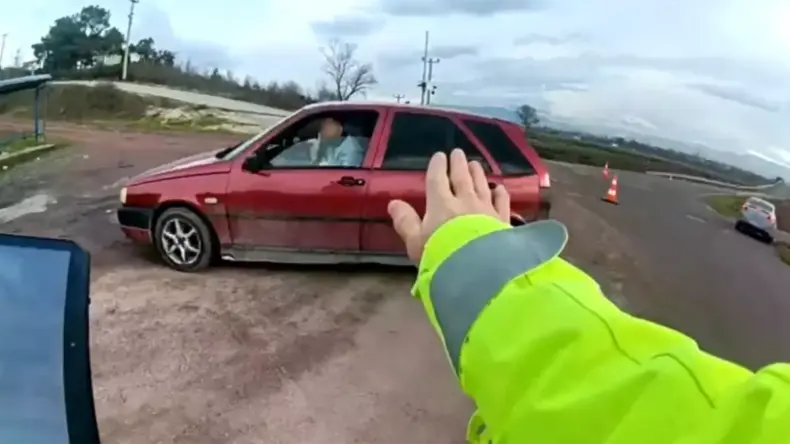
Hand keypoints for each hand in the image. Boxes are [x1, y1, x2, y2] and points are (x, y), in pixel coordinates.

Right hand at [387, 148, 510, 263]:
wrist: (477, 270)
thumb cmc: (441, 256)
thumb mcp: (415, 242)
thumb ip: (405, 222)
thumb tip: (393, 203)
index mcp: (441, 204)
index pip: (437, 179)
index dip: (437, 166)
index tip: (439, 156)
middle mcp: (464, 201)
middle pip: (461, 177)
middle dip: (459, 163)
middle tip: (458, 152)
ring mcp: (486, 209)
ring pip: (481, 185)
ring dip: (478, 173)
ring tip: (475, 164)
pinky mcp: (502, 221)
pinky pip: (501, 202)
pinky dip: (500, 193)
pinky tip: (500, 188)